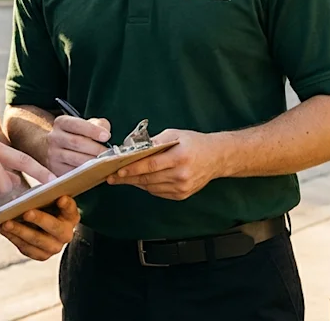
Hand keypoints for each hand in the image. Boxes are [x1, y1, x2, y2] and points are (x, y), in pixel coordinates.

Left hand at [0, 195, 79, 259]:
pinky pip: (27, 248)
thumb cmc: (44, 207)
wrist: (41, 226)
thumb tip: (27, 197)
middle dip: (39, 219)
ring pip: (37, 240)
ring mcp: (54, 247)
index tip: (61, 198)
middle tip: (26, 213)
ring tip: (6, 223)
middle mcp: (66, 234)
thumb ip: (42, 197)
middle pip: (54, 227)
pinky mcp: (41, 255)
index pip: (71, 209)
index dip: (66, 204)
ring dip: (20, 231)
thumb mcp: (45, 199)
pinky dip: (14, 238)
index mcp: (71, 216)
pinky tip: (4, 229)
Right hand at [46, 115, 111, 176]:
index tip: (106, 136)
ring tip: (106, 162)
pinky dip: (86, 172)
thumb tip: (106, 134)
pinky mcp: (55, 169)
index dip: (92, 130)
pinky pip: (72, 171)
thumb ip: (98, 125)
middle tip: (110, 153)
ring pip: (75, 159)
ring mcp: (53, 154)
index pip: (76, 125)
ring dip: (93, 161)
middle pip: (76, 142)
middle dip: (96, 148)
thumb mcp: (86, 125)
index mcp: (61, 123)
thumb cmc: (77, 135)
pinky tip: (96, 170)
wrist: (55, 148)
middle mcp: (54, 137)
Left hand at [107, 129, 227, 200]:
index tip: (117, 170)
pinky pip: (158, 192)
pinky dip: (147, 186)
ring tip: (122, 178)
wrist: (217, 158)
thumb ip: (155, 141)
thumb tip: (134, 148)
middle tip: (112, 176)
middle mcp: (181, 175)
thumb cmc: (195, 142)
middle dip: (128, 178)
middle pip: (148, 179)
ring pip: (151, 187)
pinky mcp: (182, 195)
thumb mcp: (176, 134)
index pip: (150, 165)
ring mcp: (182, 187)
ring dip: (136, 183)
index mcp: (180, 157)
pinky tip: (140, 181)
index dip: (132, 169)